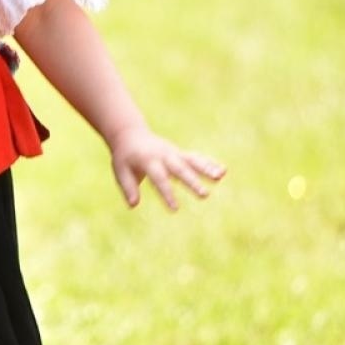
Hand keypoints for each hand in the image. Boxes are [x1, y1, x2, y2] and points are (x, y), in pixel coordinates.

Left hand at [107, 124, 225, 210]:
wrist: (130, 134)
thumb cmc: (124, 157)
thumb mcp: (120, 170)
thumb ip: (127, 186)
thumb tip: (133, 204)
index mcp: (147, 160)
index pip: (159, 179)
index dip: (167, 193)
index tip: (175, 209)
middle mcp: (163, 155)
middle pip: (180, 169)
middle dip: (193, 182)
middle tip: (205, 195)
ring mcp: (173, 153)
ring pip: (192, 160)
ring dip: (207, 168)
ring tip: (220, 177)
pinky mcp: (180, 153)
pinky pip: (195, 158)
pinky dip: (209, 163)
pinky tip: (223, 171)